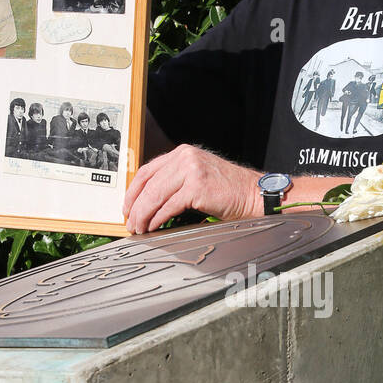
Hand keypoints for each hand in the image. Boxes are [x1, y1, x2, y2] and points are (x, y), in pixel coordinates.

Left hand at [122, 143, 260, 232]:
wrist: (255, 195)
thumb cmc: (230, 192)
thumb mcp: (198, 177)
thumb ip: (176, 181)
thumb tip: (149, 202)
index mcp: (183, 153)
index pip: (146, 170)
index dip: (132, 191)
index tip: (127, 207)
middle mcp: (185, 157)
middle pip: (147, 184)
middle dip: (134, 207)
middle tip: (130, 223)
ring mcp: (191, 171)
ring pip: (155, 195)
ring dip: (143, 215)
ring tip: (139, 229)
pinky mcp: (197, 187)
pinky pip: (169, 206)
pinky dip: (158, 219)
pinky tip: (154, 227)